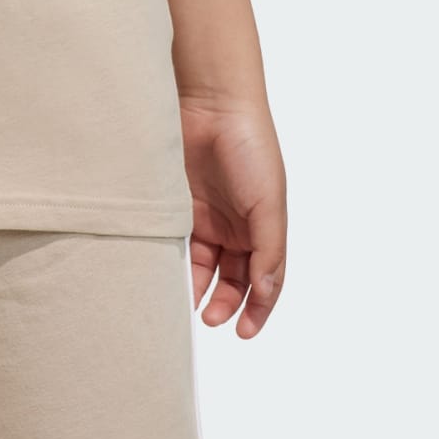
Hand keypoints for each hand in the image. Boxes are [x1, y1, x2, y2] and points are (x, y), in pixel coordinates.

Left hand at [182, 94, 286, 337]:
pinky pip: (176, 239)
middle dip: (224, 302)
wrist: (212, 105)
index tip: (244, 332)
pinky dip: (174, 259)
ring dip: (197, 286)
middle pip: (231, 277)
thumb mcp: (269, 203)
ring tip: (188, 301)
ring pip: (201, 264)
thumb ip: (269, 249)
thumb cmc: (251, 148)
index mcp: (263, 228)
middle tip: (210, 317)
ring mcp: (205, 215)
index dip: (257, 308)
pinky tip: (168, 271)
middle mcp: (235, 226)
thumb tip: (265, 292)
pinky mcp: (177, 202)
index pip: (263, 280)